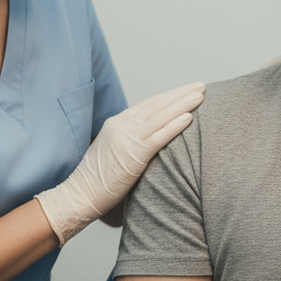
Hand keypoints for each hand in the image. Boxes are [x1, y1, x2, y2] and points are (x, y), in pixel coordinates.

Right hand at [37, 81, 204, 243]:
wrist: (80, 194)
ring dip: (183, 104)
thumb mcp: (111, 151)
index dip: (168, 97)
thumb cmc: (96, 180)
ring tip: (200, 95)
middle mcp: (122, 125)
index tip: (184, 91)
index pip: (148, 104)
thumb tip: (145, 141)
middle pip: (157, 104)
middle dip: (180, 94)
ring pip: (161, 116)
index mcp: (117, 123)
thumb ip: (127, 141)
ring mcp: (128, 138)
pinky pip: (159, 136)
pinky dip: (175, 125)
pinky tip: (189, 118)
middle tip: (199, 86)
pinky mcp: (134, 154)